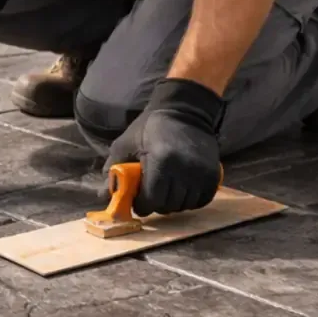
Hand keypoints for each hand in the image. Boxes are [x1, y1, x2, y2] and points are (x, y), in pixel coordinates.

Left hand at [104, 78, 224, 214]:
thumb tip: (103, 196)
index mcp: (162, 161)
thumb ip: (113, 171)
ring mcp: (202, 172)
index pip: (151, 200)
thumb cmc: (149, 127)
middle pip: (168, 205)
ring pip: (184, 206)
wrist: (184, 110)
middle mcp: (185, 169)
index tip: (137, 201)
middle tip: (149, 196)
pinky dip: (189, 201)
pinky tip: (179, 191)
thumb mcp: (125, 145)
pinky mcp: (214, 174)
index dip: (141, 205)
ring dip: (172, 203)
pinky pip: (201, 201)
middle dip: (155, 205)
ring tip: (164, 191)